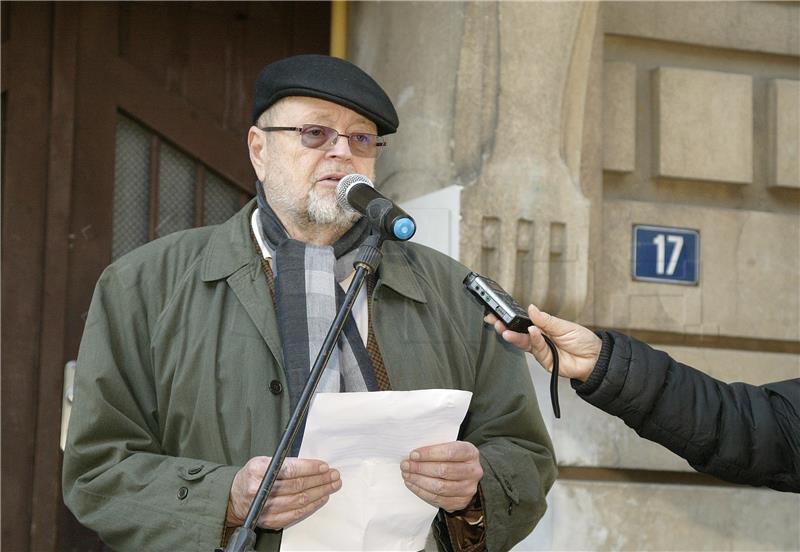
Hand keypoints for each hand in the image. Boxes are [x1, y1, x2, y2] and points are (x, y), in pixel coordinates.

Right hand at [226, 456, 340, 529]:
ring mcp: (265, 508)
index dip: (309, 468)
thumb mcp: (262, 461)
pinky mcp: (270, 520)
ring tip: (332, 485)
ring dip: (320, 492)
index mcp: (258, 471)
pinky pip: (296, 514)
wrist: (234, 498)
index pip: (289, 469)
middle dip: (320, 479)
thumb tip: (312, 464)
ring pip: (299, 500)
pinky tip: (321, 498)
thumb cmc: (252, 476)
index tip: (324, 466)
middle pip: (297, 486)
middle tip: (334, 475)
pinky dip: (311, 506)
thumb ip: (283, 462)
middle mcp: (260, 490)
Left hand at [400, 441, 482, 512]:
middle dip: (420, 468)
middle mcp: (474, 471)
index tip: (413, 455)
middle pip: (444, 471)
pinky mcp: (460, 502)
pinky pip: (438, 499)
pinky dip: (421, 492)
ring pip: (440, 487)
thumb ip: (436, 448)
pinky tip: (412, 484)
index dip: (429, 454)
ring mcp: (468, 489)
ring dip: (419, 481)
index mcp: (471, 453)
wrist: (466, 474)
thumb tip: (413, 455)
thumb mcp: (450, 446)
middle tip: (405, 465)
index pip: (450, 452)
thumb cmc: (452, 458)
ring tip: (406, 475)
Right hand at [485, 304, 601, 381]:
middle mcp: (540, 340)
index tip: (500, 313)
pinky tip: (532, 333)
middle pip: (519, 334)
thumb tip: (531, 309)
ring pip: (524, 344)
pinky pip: (537, 350)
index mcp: (543, 328)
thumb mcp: (564, 325)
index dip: (512, 319)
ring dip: (514, 336)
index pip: (524, 323)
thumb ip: (546, 319)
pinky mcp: (546, 362)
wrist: (596, 359)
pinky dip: (534, 340)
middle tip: (495, 322)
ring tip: (506, 330)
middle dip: (506, 328)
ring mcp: (542, 351)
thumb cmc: (583, 341)